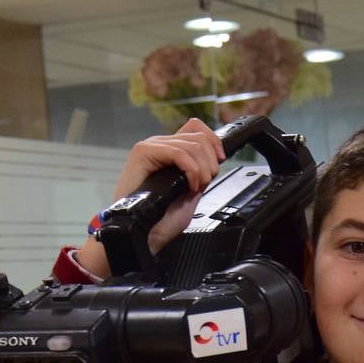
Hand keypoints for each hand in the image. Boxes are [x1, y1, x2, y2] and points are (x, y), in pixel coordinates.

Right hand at [78, 118, 226, 275]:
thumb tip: (211, 165)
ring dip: (203, 168)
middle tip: (206, 181)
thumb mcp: (190, 194)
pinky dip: (192, 170)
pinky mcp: (143, 153)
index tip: (220, 160)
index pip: (195, 128)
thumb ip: (200, 176)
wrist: (145, 234)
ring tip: (197, 186)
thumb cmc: (161, 220)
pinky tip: (190, 185)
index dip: (213, 140)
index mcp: (169, 152)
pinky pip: (178, 152)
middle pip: (198, 136)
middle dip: (211, 161)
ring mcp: (151, 147)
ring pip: (192, 144)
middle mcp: (160, 145)